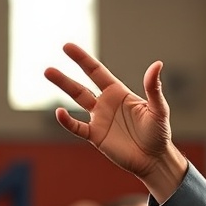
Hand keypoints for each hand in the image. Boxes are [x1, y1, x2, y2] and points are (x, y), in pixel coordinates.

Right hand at [44, 43, 186, 200]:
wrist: (153, 158)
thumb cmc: (158, 132)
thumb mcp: (158, 109)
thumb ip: (154, 88)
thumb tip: (157, 64)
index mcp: (119, 93)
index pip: (97, 72)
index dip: (83, 60)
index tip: (67, 47)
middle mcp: (106, 103)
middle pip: (81, 86)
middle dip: (65, 77)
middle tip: (47, 67)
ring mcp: (99, 119)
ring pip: (76, 101)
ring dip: (63, 88)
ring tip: (48, 74)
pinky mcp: (95, 136)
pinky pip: (77, 127)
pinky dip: (68, 121)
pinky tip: (60, 112)